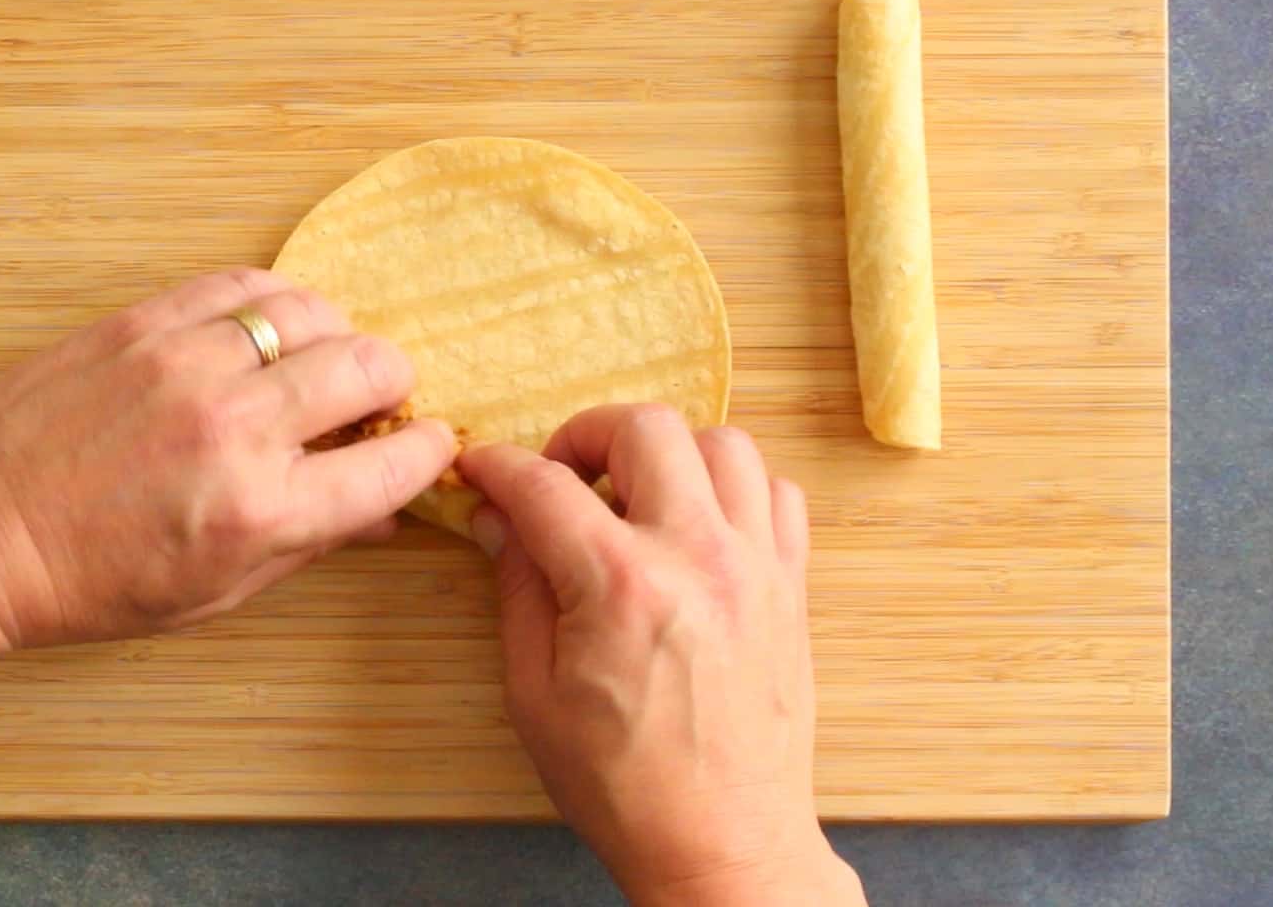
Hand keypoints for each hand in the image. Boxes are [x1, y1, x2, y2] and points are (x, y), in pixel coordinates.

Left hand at [0, 268, 455, 649]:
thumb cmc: (91, 583)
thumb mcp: (216, 593)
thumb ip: (311, 544)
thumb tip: (388, 511)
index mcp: (260, 511)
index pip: (392, 465)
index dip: (426, 451)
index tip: (426, 443)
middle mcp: (235, 429)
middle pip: (370, 367)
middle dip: (391, 385)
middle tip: (372, 401)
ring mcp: (187, 365)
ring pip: (312, 311)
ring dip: (334, 336)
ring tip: (314, 361)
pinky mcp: (142, 324)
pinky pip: (241, 284)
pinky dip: (272, 301)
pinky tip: (266, 328)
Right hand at [459, 406, 863, 906]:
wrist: (723, 844)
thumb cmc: (623, 786)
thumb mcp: (534, 695)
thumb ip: (517, 589)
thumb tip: (498, 518)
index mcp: (621, 586)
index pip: (544, 485)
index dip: (498, 465)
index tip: (481, 468)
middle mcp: (698, 557)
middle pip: (644, 428)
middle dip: (586, 435)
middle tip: (563, 477)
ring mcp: (756, 566)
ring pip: (723, 443)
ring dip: (668, 453)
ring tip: (636, 494)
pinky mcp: (791, 587)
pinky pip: (778, 493)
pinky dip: (736, 488)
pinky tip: (700, 524)